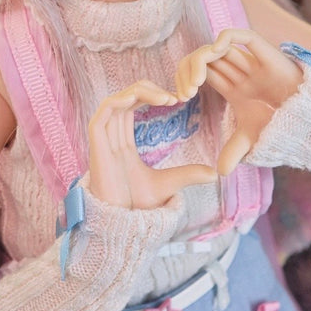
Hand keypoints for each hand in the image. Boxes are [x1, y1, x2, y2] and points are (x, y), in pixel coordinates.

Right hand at [88, 80, 216, 208]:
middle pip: (126, 97)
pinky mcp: (96, 142)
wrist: (121, 220)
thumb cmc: (137, 205)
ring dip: (139, 92)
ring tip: (165, 98)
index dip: (153, 96)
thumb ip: (189, 174)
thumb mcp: (170, 184)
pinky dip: (119, 100)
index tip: (178, 99)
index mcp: (125, 141)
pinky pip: (103, 111)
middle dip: (149, 90)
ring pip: (117, 100)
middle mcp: (112, 135)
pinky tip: (137, 99)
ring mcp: (103, 138)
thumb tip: (215, 175)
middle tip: (174, 96)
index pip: (135, 104)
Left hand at [175, 29, 302, 174]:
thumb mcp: (252, 140)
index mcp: (232, 87)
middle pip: (204, 58)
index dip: (185, 79)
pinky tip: (215, 53)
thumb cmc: (284, 126)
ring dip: (199, 60)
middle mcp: (239, 71)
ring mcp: (252, 62)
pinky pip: (243, 36)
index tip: (179, 98)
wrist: (310, 121)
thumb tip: (220, 172)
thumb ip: (234, 151)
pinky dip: (225, 38)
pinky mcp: (267, 55)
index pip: (200, 71)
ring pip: (217, 47)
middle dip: (187, 70)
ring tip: (194, 84)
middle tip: (184, 93)